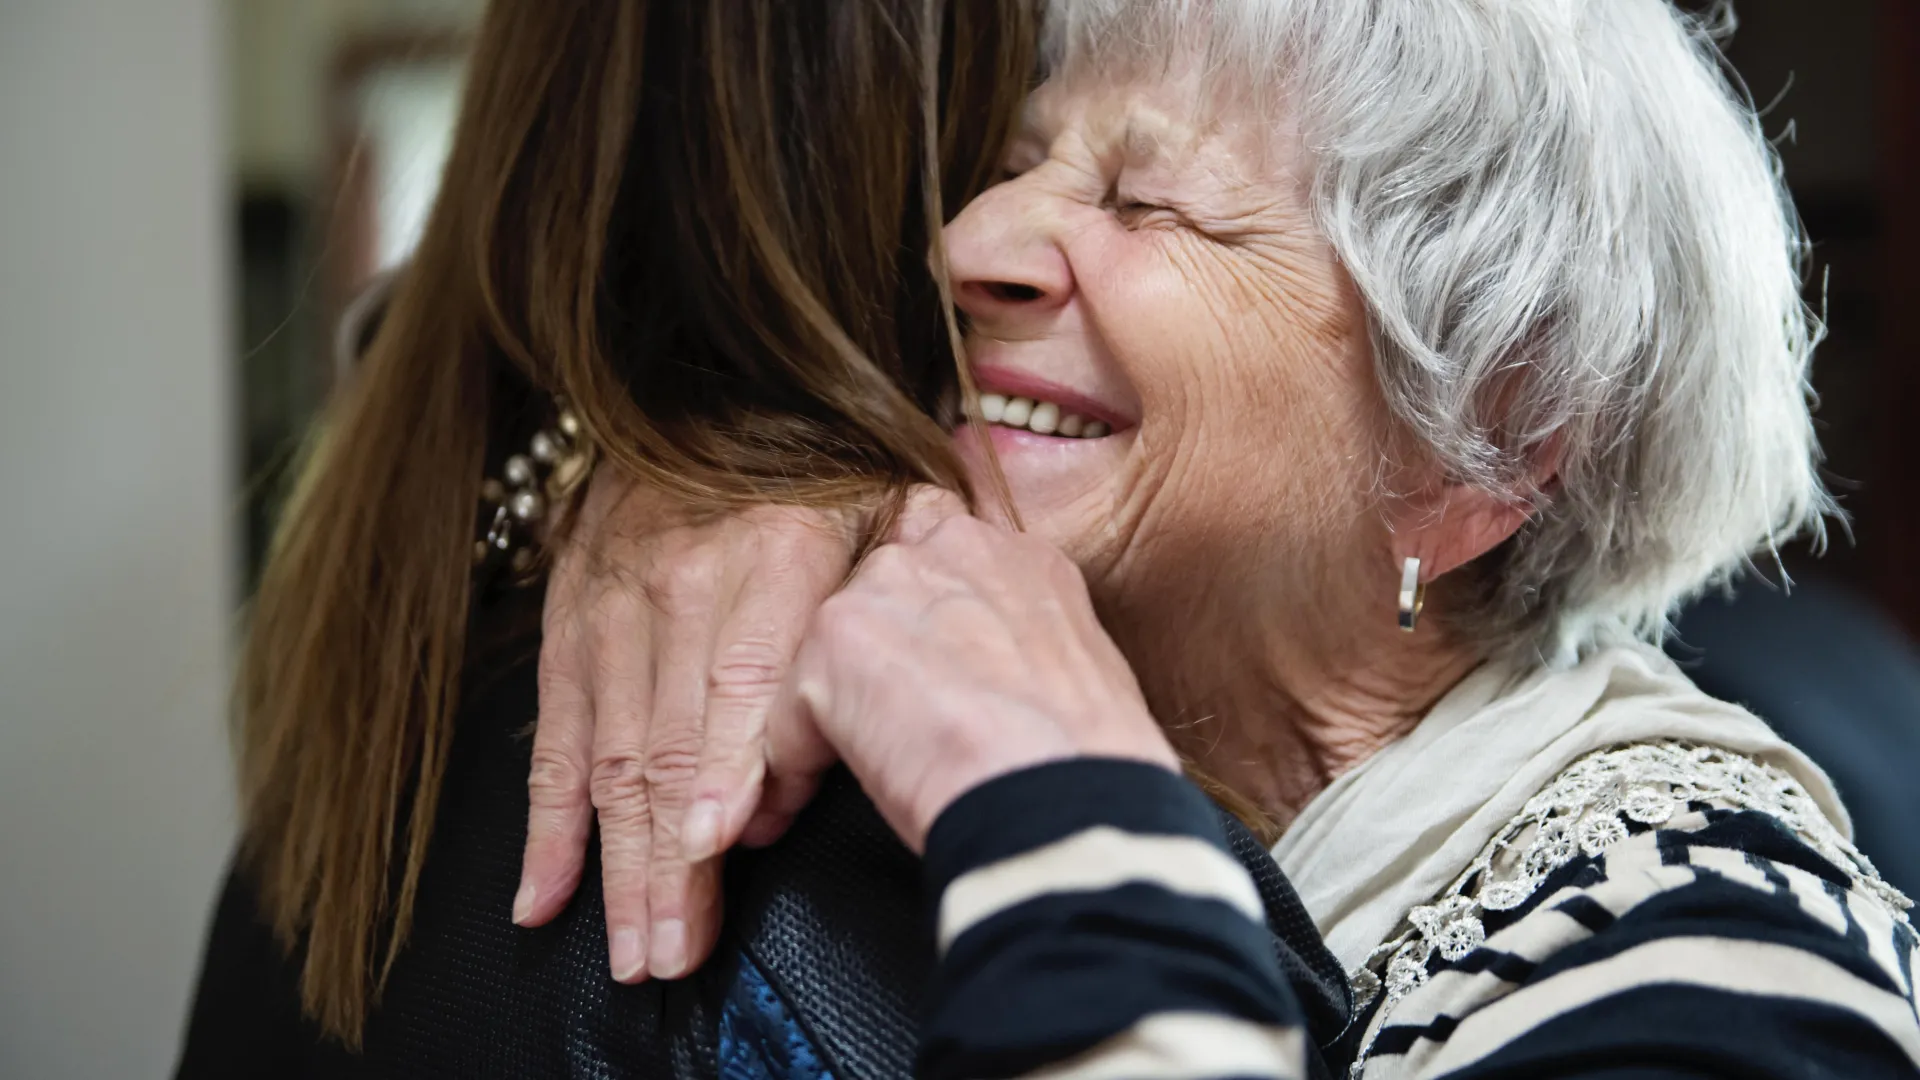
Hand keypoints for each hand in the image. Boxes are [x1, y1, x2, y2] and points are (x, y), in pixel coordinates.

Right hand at [517, 466, 853, 982]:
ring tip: (632, 946)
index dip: (723, 763)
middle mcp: (683, 577)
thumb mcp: (887, 495)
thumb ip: (885, 593)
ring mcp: (614, 604)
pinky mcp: (569, 621)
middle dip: (669, 855)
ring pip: (611, 753)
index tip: (714, 843)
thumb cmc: (823, 458)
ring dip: (616, 861)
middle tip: (674, 947)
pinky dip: (546, 822)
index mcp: (775, 546)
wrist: (703, 382)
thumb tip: (859, 716)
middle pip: (670, 737)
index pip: (741, 673)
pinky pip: (554, 734)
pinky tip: (544, 895)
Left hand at [767, 489, 1178, 852]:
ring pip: (827, 653)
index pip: (943, 567)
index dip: (924, 633)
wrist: (1068, 807)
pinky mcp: (837, 639)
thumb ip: (1019, 652)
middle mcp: (954, 547)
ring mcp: (891, 586)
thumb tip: (992, 689)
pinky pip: (789, 710)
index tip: (927, 690)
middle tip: (890, 737)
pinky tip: (813, 803)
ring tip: (851, 776)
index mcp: (1022, 559)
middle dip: (870, 666)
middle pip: (875, 599)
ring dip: (832, 713)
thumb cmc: (1090, 774)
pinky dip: (795, 761)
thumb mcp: (1077, 677)